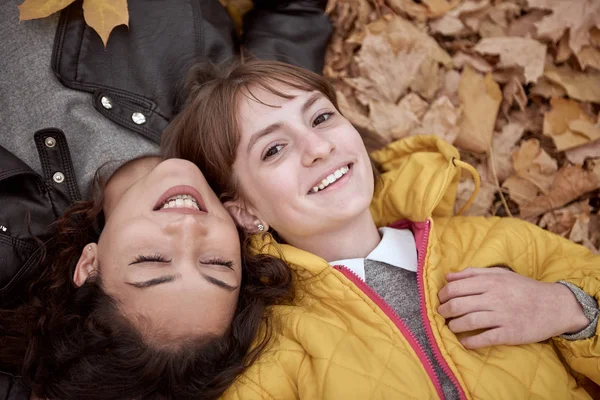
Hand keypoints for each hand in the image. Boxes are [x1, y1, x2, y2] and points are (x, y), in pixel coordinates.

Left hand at [437, 267, 588, 348]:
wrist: (555, 306)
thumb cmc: (524, 288)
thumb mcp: (500, 274)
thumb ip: (473, 273)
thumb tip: (448, 276)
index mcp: (490, 282)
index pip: (455, 288)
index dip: (442, 295)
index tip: (441, 300)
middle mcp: (494, 298)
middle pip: (458, 305)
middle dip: (444, 311)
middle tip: (442, 315)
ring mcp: (502, 316)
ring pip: (468, 321)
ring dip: (454, 326)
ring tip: (451, 327)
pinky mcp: (510, 333)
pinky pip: (485, 338)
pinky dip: (470, 342)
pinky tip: (464, 342)